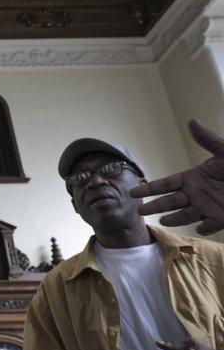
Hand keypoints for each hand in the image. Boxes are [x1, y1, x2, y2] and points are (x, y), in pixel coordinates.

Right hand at [130, 119, 223, 234]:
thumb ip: (207, 140)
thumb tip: (192, 121)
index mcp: (191, 178)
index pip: (166, 184)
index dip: (150, 188)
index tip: (134, 193)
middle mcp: (194, 194)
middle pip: (170, 202)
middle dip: (155, 206)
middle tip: (140, 210)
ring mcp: (206, 207)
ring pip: (185, 215)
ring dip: (175, 218)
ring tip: (164, 220)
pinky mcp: (220, 218)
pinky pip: (210, 225)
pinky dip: (205, 227)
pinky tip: (200, 227)